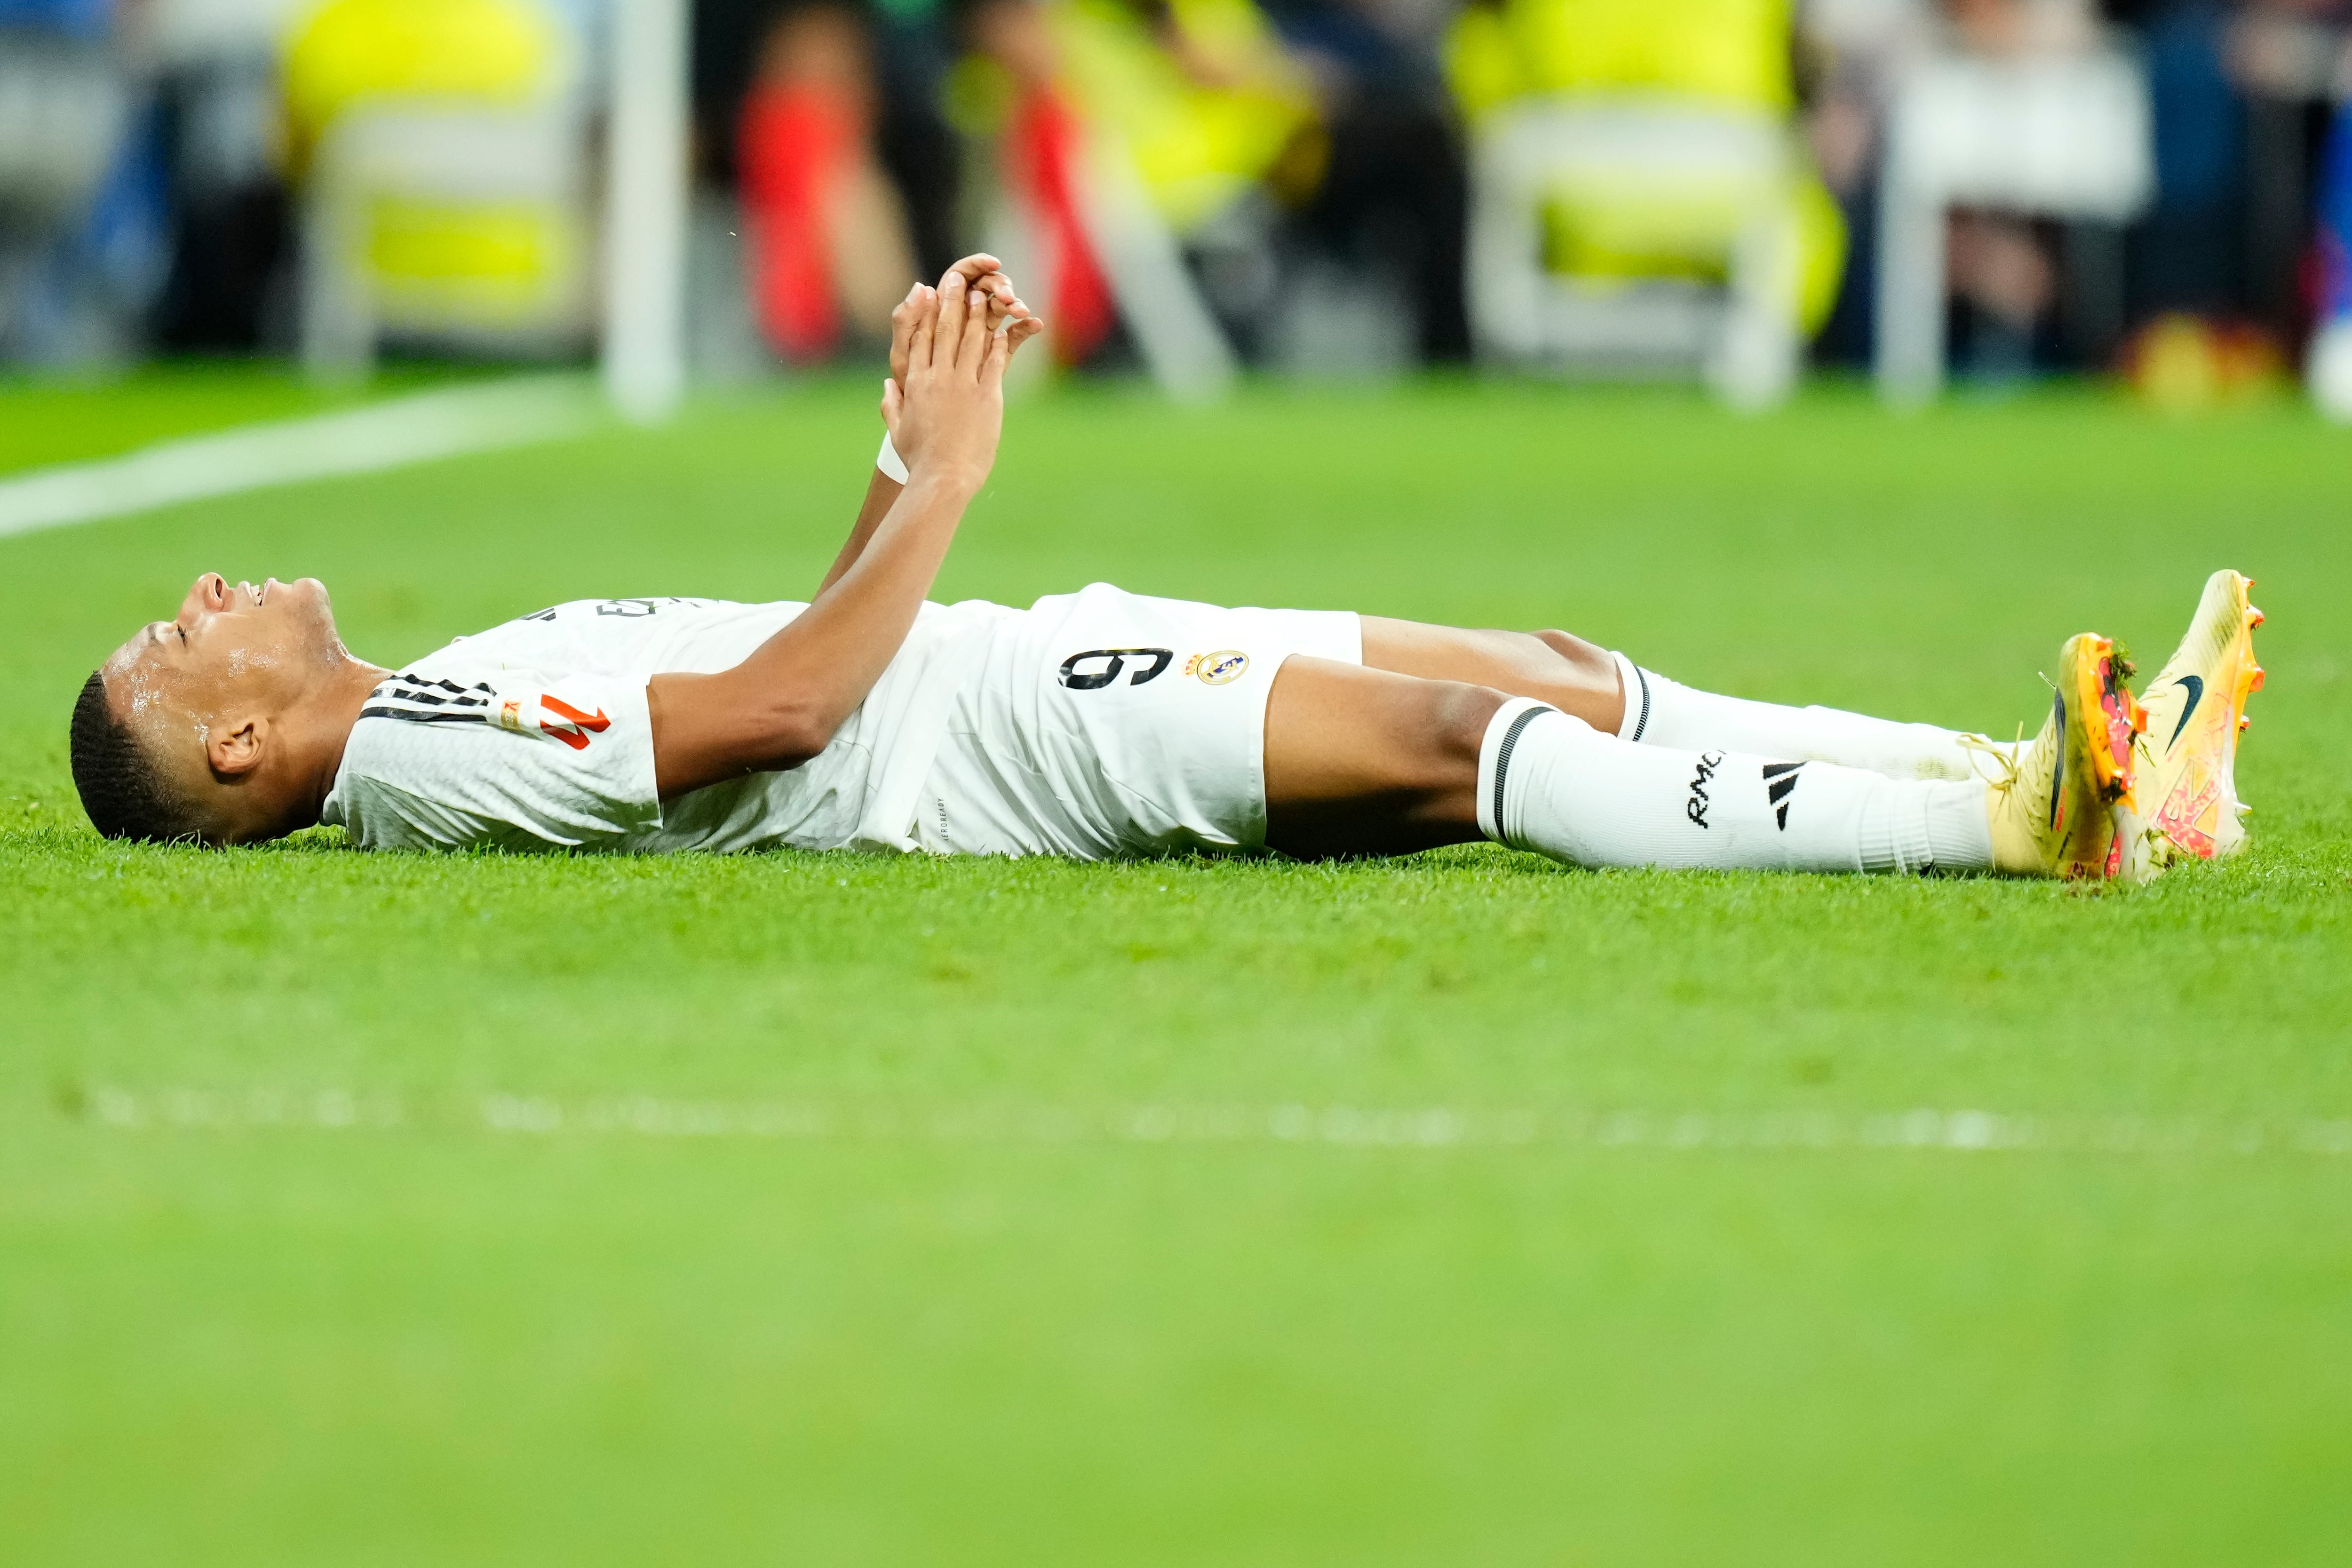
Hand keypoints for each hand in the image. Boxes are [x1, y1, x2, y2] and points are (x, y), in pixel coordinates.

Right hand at [880, 273, 1041, 491]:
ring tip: (982, 296)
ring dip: (977, 315)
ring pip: (971, 340)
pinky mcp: (987, 396)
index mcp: (915, 383)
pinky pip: (993, 363)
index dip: (923, 313)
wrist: (943, 477)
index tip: (926, 292)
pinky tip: (1002, 329)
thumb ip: (891, 405)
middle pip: (945, 331)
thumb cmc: (920, 460)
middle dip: (951, 302)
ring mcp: (963, 385)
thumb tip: (886, 386)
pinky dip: (997, 343)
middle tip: (955, 280)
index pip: (919, 340)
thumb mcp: (898, 431)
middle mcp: (938, 378)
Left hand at [887, 254, 1041, 390]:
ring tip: (1021, 311)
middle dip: (1000, 287)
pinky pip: (1014, 334)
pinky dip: (1025, 328)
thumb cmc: (907, 382)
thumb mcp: (902, 351)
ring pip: (1003, 308)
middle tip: (1008, 295)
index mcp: (941, 304)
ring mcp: (982, 331)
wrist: (927, 420)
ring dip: (1015, 305)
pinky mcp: (997, 350)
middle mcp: (963, 313)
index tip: (993, 262)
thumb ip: (906, 320)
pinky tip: (1036, 324)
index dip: (978, 264)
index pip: (962, 273)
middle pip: (987, 287)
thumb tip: (921, 287)